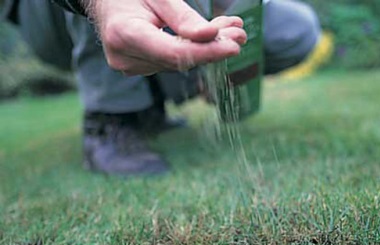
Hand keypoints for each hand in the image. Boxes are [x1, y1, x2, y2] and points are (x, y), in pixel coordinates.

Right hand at [83, 0, 246, 75]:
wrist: (105, 0)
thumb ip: (183, 17)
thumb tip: (211, 36)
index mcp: (124, 34)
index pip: (174, 53)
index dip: (206, 52)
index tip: (234, 47)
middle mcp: (124, 57)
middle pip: (179, 60)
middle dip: (213, 47)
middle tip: (240, 32)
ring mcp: (130, 66)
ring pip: (179, 62)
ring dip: (206, 47)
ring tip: (230, 29)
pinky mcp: (138, 67)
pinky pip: (172, 61)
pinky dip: (193, 49)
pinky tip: (211, 37)